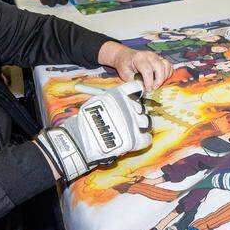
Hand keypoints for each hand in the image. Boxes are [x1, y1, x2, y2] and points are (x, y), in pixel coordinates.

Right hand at [35, 81, 152, 182]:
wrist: (82, 140)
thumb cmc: (87, 121)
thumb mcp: (97, 101)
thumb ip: (111, 100)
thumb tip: (120, 102)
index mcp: (119, 96)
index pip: (136, 88)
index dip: (135, 95)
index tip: (133, 99)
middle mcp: (129, 107)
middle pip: (142, 107)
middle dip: (138, 112)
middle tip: (132, 119)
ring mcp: (134, 124)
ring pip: (147, 122)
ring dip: (142, 125)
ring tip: (134, 130)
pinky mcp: (136, 140)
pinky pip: (147, 139)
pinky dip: (143, 140)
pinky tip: (136, 140)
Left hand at [99, 42, 172, 90]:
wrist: (125, 56)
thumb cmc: (125, 65)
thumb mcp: (124, 74)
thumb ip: (134, 82)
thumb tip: (143, 90)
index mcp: (139, 58)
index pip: (147, 70)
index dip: (149, 82)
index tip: (148, 90)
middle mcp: (149, 55)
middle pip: (160, 67)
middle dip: (158, 80)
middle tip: (153, 88)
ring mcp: (156, 56)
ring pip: (166, 65)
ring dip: (164, 77)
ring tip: (156, 83)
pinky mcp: (160, 58)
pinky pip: (169, 66)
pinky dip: (168, 73)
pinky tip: (161, 79)